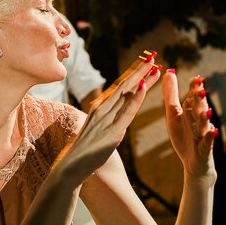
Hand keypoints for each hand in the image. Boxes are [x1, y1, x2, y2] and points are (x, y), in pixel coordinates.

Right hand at [61, 51, 161, 177]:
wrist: (69, 167)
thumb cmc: (82, 152)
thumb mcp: (95, 132)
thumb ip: (105, 122)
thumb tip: (115, 119)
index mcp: (98, 109)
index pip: (119, 88)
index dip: (132, 76)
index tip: (144, 65)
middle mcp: (101, 110)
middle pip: (124, 86)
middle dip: (139, 70)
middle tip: (153, 57)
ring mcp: (106, 120)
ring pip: (127, 94)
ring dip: (142, 78)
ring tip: (155, 66)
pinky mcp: (112, 132)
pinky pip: (127, 112)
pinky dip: (136, 98)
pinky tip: (144, 86)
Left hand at [162, 72, 216, 180]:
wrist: (193, 164)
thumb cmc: (184, 137)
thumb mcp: (174, 115)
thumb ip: (171, 95)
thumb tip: (169, 72)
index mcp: (191, 113)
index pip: (193, 98)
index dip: (195, 89)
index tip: (196, 78)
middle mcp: (198, 122)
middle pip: (199, 109)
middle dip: (200, 100)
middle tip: (200, 89)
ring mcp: (202, 136)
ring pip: (203, 125)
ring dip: (205, 117)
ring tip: (207, 109)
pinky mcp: (204, 150)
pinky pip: (207, 144)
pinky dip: (210, 138)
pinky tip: (213, 131)